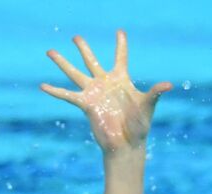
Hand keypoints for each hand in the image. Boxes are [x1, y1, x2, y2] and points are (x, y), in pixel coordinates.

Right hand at [40, 30, 173, 155]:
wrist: (127, 144)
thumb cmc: (139, 126)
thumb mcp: (147, 106)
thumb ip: (155, 93)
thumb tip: (169, 85)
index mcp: (121, 80)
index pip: (120, 58)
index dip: (120, 44)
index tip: (120, 31)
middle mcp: (105, 83)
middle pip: (92, 61)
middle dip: (83, 49)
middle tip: (75, 37)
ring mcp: (94, 93)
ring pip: (75, 73)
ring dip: (62, 63)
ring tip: (50, 51)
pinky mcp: (86, 105)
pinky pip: (68, 95)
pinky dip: (55, 91)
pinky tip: (42, 86)